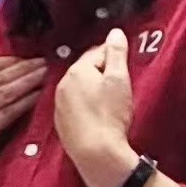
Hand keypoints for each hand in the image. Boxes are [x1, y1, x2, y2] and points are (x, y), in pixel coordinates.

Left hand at [55, 29, 137, 186]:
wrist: (97, 154)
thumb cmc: (110, 115)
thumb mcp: (119, 79)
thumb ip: (117, 53)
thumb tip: (115, 32)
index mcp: (76, 71)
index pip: (97, 52)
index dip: (114, 55)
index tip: (125, 62)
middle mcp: (62, 85)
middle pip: (86, 70)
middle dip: (102, 72)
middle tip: (120, 83)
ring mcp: (59, 105)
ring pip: (79, 89)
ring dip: (92, 89)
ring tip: (110, 100)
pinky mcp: (61, 124)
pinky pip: (75, 106)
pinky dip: (85, 106)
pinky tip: (98, 116)